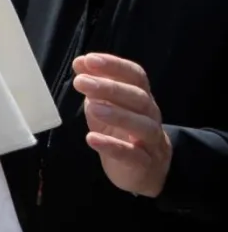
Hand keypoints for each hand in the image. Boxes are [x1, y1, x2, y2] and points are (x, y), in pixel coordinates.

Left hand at [73, 53, 171, 196]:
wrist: (144, 172)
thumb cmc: (121, 133)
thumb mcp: (106, 107)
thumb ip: (95, 87)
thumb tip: (80, 63)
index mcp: (141, 99)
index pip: (136, 76)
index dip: (115, 66)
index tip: (90, 59)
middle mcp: (150, 117)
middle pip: (139, 98)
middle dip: (110, 87)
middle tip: (81, 81)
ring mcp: (151, 141)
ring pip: (143, 125)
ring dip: (118, 114)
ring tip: (92, 107)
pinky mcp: (144, 164)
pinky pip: (133, 155)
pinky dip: (112, 146)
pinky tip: (92, 138)